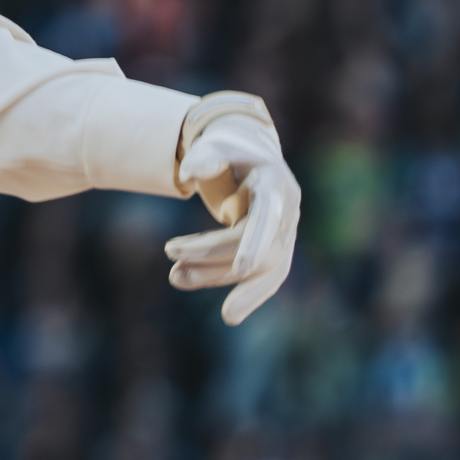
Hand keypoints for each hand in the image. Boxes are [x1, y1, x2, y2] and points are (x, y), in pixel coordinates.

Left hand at [167, 103, 300, 327]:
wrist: (245, 151)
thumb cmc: (226, 148)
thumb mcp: (214, 146)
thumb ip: (203, 157)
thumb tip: (190, 173)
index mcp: (274, 183)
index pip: (269, 215)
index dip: (256, 240)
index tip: (242, 268)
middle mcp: (287, 209)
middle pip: (260, 248)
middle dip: (215, 261)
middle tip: (171, 268)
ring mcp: (285, 229)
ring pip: (263, 268)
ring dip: (219, 277)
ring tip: (175, 277)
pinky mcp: (276, 245)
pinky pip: (267, 276)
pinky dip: (248, 295)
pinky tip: (229, 314)